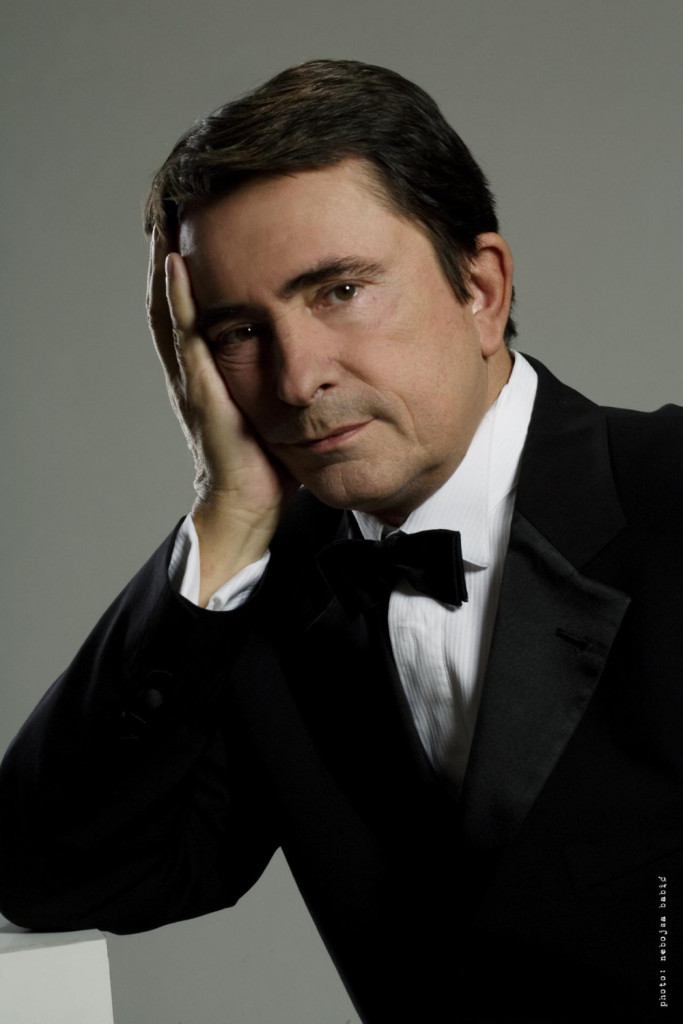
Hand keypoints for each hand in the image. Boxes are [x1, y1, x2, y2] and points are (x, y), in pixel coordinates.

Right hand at [146, 228, 297, 598]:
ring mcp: (192, 379)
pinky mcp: (202, 392)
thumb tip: (319, 355)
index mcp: (211, 372)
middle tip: (173, 203)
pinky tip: (177, 262)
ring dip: (166, 261)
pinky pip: (186, 337)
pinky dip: (179, 298)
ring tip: (166, 214)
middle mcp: (193, 369)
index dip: (191, 268)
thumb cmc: (269, 463)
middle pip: (172, 300)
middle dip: (169, 251)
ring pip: (170, 309)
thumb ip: (285, 376)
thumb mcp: (278, 407)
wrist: (250, 506)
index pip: (195, 309)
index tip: (198, 224)